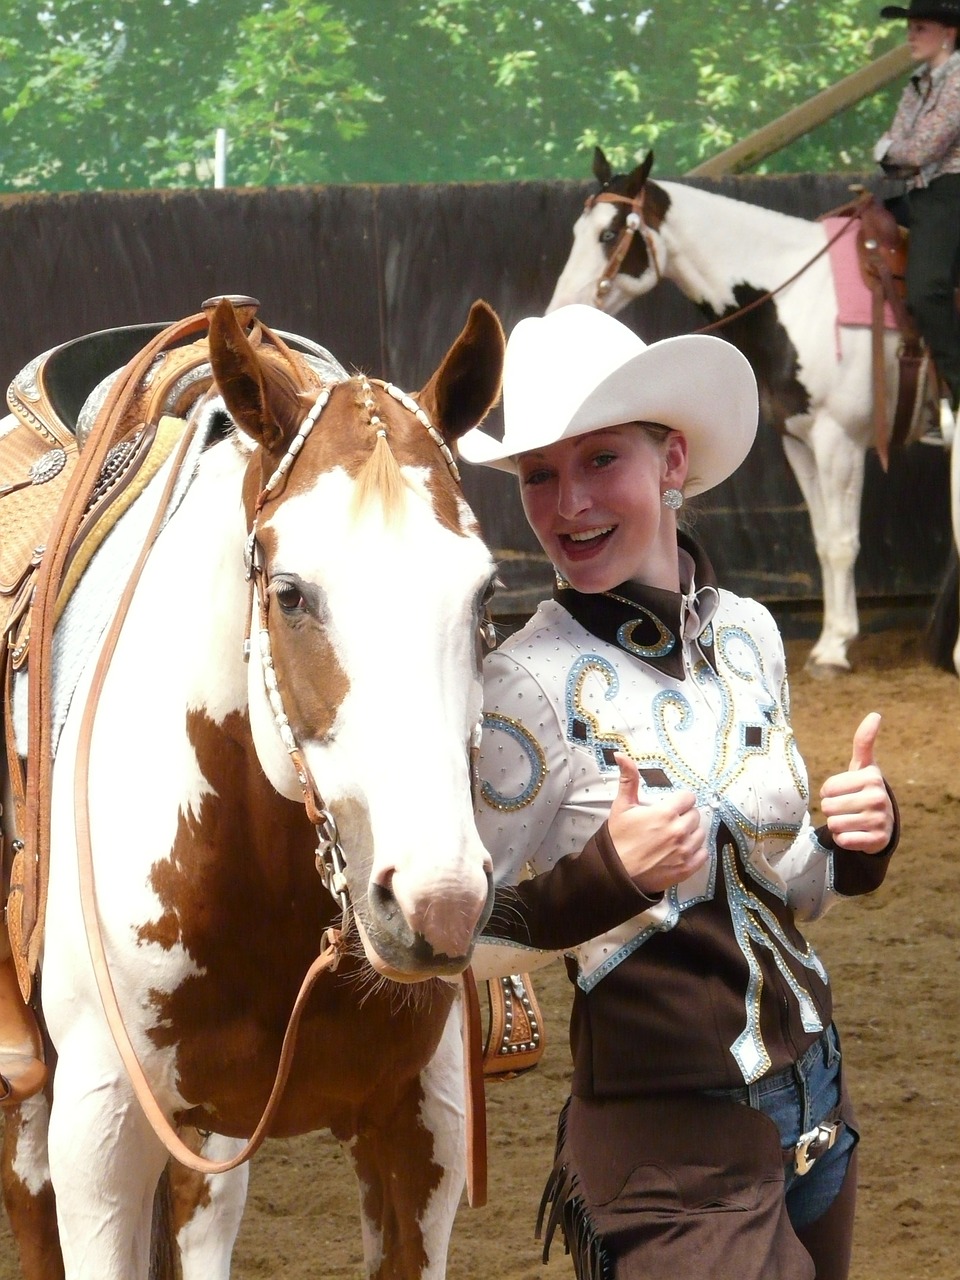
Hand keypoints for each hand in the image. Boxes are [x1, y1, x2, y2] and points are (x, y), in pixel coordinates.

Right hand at [607, 754, 708, 894]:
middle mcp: (679, 831)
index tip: (671, 806)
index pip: (688, 798)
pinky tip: (682, 850)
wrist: (616, 874)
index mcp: (665, 813)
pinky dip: (696, 851)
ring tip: (675, 836)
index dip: (680, 801)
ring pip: (701, 833)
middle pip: (695, 815)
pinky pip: (703, 854)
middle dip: (685, 816)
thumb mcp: (621, 806)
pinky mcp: (687, 868)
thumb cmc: (618, 839)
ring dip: (691, 833)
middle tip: (670, 822)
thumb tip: (621, 755)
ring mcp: (684, 851)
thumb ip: (628, 779)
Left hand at [818, 712, 893, 853]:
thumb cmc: (865, 789)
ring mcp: (879, 820)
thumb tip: (875, 714)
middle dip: (832, 809)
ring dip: (837, 824)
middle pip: (829, 807)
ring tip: (851, 820)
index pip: (827, 788)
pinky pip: (843, 841)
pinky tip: (856, 834)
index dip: (829, 792)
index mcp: (872, 777)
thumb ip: (864, 741)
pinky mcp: (877, 840)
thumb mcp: (863, 766)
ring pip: (834, 824)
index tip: (843, 792)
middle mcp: (879, 797)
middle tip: (847, 808)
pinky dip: (844, 839)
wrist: (883, 823)